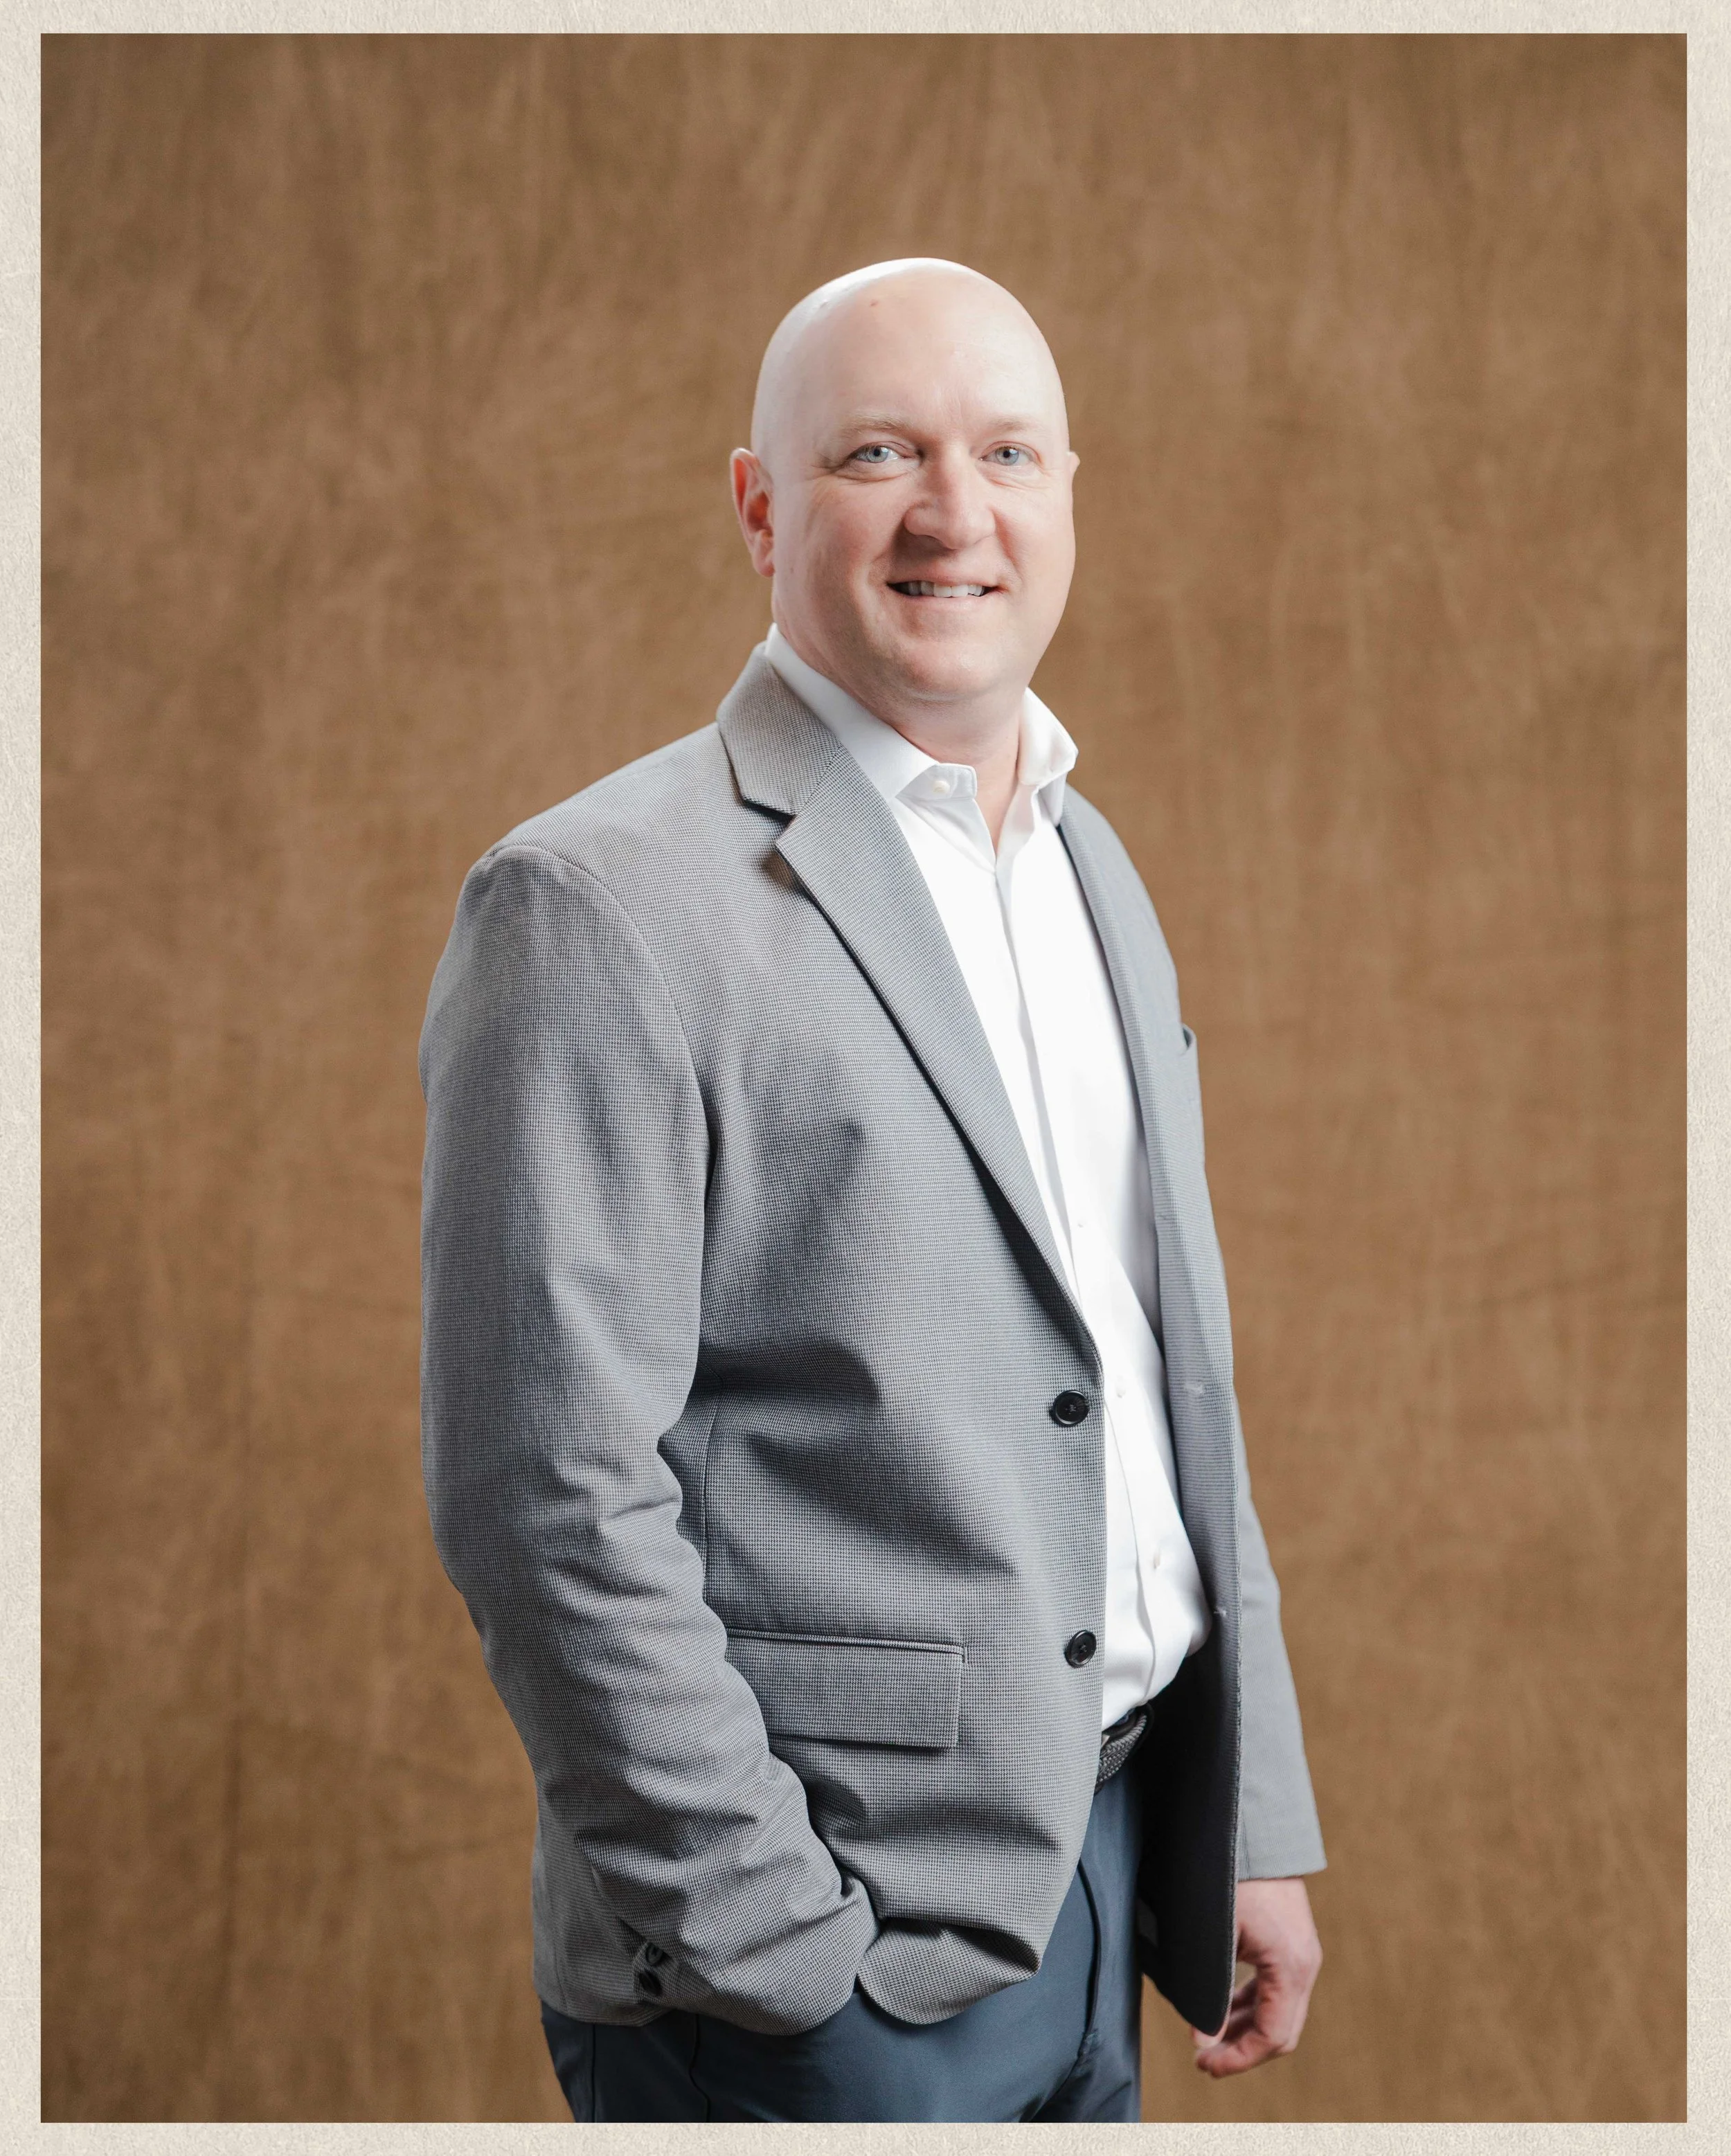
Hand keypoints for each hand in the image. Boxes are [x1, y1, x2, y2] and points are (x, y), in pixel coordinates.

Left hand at [1190, 1876, 1321, 2076]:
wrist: (1251, 1829)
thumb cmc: (1230, 1879)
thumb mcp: (1216, 1939)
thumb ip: (1211, 1993)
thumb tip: (1203, 2041)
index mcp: (1291, 1967)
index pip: (1273, 2035)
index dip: (1239, 2059)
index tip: (1205, 2065)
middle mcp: (1305, 1964)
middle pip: (1281, 2030)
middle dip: (1242, 2050)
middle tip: (1203, 2059)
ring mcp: (1301, 1953)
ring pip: (1279, 2011)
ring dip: (1245, 2029)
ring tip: (1208, 2038)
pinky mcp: (1291, 1942)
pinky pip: (1276, 1988)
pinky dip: (1251, 2005)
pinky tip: (1223, 2009)